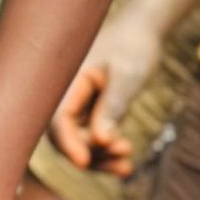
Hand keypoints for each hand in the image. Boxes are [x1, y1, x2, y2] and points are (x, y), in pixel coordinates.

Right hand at [49, 12, 162, 176]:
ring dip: (101, 159)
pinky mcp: (91, 116)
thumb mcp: (126, 75)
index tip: (84, 163)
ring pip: (80, 144)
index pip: (58, 119)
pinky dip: (107, 153)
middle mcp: (66, 97)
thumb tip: (101, 142)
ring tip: (127, 166)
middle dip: (90, 154)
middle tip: (124, 155)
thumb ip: (112, 106)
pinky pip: (93, 141)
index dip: (68, 143)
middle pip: (65, 137)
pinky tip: (126, 166)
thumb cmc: (132, 47)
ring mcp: (77, 108)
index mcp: (66, 81)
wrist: (141, 33)